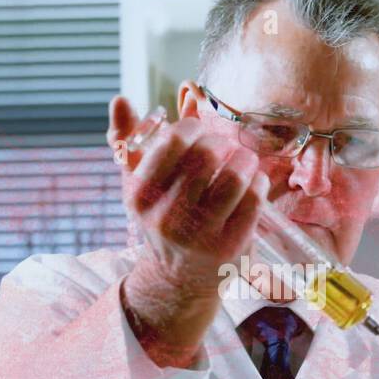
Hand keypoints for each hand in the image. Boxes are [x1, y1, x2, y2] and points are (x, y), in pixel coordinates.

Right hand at [106, 96, 268, 366]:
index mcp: (139, 196)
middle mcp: (166, 218)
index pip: (174, 142)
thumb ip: (128, 140)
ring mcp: (199, 236)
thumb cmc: (161, 216)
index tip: (199, 133)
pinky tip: (253, 183)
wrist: (178, 279)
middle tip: (226, 147)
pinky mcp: (229, 248)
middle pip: (207, 156)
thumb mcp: (137, 184)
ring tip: (243, 161)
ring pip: (234, 177)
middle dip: (222, 143)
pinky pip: (253, 199)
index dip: (194, 128)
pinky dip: (258, 183)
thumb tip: (119, 99)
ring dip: (245, 160)